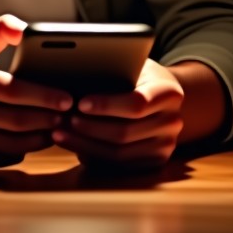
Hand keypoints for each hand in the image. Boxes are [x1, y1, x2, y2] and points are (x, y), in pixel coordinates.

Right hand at [0, 15, 73, 165]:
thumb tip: (26, 29)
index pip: (12, 89)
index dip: (44, 96)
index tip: (67, 98)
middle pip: (14, 120)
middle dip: (48, 119)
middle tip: (69, 116)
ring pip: (8, 144)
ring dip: (38, 139)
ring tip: (56, 129)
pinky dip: (19, 152)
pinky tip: (32, 141)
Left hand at [52, 58, 183, 169]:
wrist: (163, 98)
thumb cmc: (140, 76)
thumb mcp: (134, 66)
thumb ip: (116, 72)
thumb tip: (76, 79)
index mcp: (169, 93)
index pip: (136, 104)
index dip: (106, 106)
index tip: (80, 103)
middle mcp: (172, 122)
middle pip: (125, 133)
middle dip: (90, 128)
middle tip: (64, 119)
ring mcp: (165, 146)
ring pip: (119, 154)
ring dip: (85, 145)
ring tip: (60, 133)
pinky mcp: (154, 162)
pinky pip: (118, 166)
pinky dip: (93, 156)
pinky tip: (74, 145)